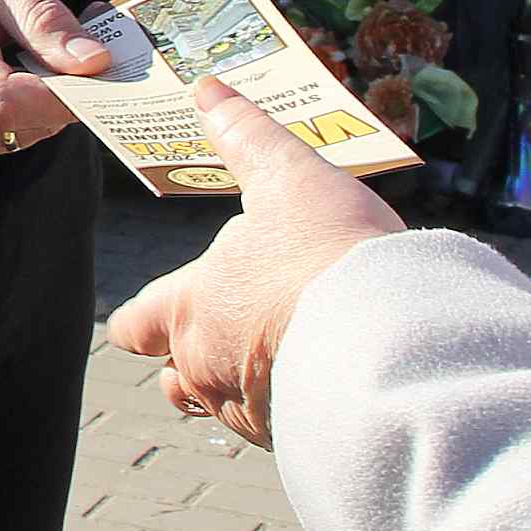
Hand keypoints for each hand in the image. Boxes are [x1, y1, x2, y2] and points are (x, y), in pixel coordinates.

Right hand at [0, 0, 107, 162]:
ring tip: (43, 49)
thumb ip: (46, 20)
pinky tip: (22, 71)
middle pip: (17, 125)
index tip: (103, 69)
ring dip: (46, 100)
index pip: (7, 104)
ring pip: (19, 136)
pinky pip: (5, 138)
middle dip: (62, 90)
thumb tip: (94, 63)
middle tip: (84, 41)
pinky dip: (26, 110)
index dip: (64, 96)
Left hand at [105, 79, 403, 443]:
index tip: (158, 308)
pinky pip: (278, 429)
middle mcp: (205, 370)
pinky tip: (325, 381)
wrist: (396, 345)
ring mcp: (249, 413)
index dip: (143, 317)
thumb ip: (247, 136)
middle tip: (236, 328)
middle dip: (193, 359)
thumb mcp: (291, 178)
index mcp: (189, 309)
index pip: (135, 325)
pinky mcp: (296, 441)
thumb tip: (207, 89)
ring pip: (224, 407)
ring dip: (241, 386)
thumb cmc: (331, 256)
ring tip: (283, 354)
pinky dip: (291, 408)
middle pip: (174, 378)